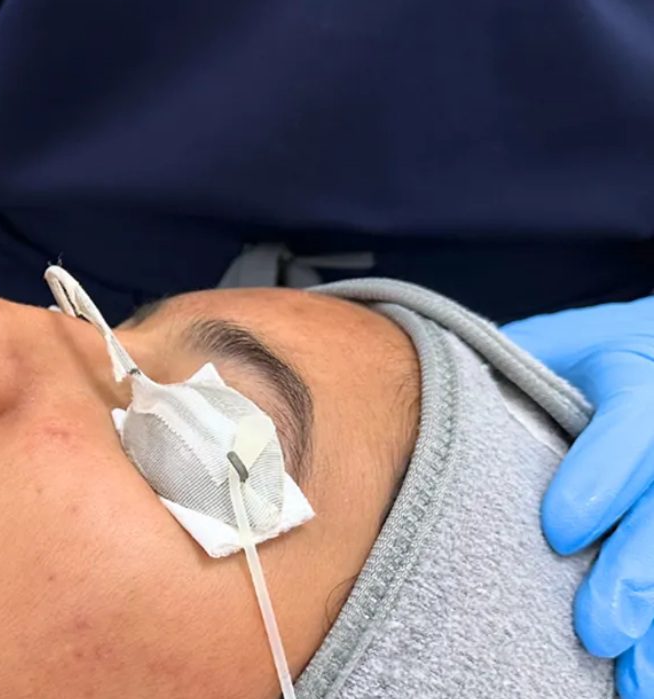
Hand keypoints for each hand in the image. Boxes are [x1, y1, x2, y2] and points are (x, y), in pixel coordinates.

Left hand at [504, 295, 653, 698]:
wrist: (608, 364)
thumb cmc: (543, 363)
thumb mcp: (522, 355)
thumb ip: (487, 385)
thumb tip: (392, 428)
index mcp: (626, 363)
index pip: (631, 412)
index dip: (601, 474)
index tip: (558, 532)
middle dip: (636, 567)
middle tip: (596, 628)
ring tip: (633, 675)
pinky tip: (641, 677)